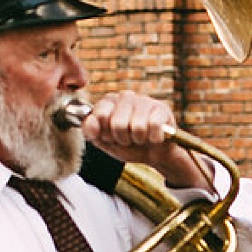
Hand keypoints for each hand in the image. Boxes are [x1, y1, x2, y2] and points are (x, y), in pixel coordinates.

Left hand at [81, 92, 205, 188]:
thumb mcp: (103, 141)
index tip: (110, 137)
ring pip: (138, 127)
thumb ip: (90, 132)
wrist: (152, 154)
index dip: (105, 133)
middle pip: (118, 123)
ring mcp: (144, 100)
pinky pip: (154, 127)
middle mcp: (125, 96)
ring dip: (139, 140)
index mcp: (108, 102)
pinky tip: (154, 136)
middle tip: (127, 139)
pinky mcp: (161, 108)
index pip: (101, 116)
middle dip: (123, 139)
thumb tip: (91, 122)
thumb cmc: (126, 144)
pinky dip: (154, 139)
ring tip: (141, 138)